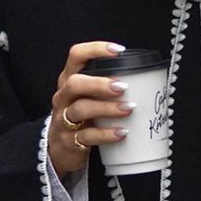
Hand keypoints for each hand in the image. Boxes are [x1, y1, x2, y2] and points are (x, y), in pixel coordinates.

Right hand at [48, 42, 132, 178]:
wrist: (58, 150)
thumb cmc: (80, 118)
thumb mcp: (86, 98)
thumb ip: (103, 87)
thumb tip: (142, 79)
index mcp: (68, 81)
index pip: (76, 56)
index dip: (95, 49)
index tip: (118, 50)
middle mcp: (63, 97)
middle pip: (74, 83)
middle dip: (99, 83)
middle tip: (123, 86)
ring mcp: (63, 119)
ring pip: (80, 109)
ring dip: (107, 108)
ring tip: (128, 108)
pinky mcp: (69, 141)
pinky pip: (87, 136)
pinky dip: (106, 134)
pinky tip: (122, 132)